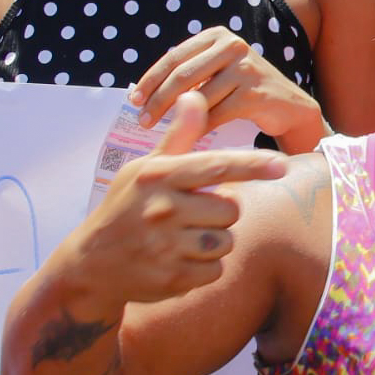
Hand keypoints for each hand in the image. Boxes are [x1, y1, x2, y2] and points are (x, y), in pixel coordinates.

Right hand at [60, 92, 286, 309]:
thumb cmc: (127, 208)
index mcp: (159, 176)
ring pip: (227, 241)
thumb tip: (194, 96)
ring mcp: (167, 247)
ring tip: (184, 238)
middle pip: (232, 209)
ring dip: (215, 241)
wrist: (92, 264)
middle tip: (193, 215)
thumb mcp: (146, 169)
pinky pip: (216, 270)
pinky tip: (180, 260)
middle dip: (222, 212)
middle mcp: (163, 209)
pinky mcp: (173, 279)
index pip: (216, 167)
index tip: (281, 164)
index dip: (252, 165)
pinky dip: (205, 267)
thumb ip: (178, 137)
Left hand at [129, 27, 325, 153]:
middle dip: (157, 100)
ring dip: (175, 118)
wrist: (289, 107)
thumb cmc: (245, 91)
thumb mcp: (218, 71)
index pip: (175, 57)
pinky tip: (188, 138)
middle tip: (142, 119)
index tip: (134, 99)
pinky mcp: (255, 93)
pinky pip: (216, 114)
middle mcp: (233, 46)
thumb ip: (191, 73)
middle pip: (183, 76)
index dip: (151, 79)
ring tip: (161, 131)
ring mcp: (246, 68)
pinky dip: (199, 128)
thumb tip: (144, 90)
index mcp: (218, 36)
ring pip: (198, 97)